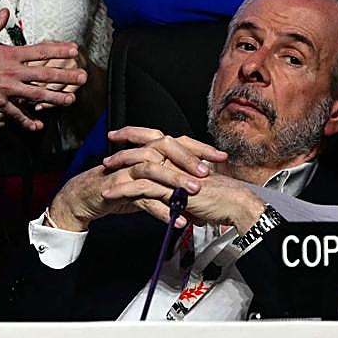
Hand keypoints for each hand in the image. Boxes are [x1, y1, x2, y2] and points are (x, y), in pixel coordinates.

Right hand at [0, 9, 87, 130]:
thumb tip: (4, 13)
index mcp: (8, 54)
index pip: (39, 51)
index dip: (59, 50)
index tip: (73, 49)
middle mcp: (11, 72)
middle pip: (44, 73)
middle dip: (66, 75)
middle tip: (81, 77)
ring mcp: (6, 89)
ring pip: (36, 94)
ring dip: (55, 97)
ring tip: (70, 99)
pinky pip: (16, 114)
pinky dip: (27, 120)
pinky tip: (38, 125)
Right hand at [45, 127, 226, 231]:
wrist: (86, 197)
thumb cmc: (119, 187)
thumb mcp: (149, 182)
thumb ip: (170, 182)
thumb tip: (196, 189)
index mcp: (149, 151)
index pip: (178, 142)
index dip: (200, 148)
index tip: (221, 156)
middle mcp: (139, 156)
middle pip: (166, 149)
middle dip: (188, 160)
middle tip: (207, 173)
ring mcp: (128, 170)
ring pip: (154, 170)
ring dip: (175, 182)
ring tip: (193, 195)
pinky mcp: (120, 188)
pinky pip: (143, 198)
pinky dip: (160, 210)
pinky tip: (176, 221)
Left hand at [99, 127, 262, 231]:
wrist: (235, 203)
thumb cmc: (223, 196)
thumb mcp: (199, 186)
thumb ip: (184, 185)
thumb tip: (177, 192)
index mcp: (184, 154)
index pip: (157, 137)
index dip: (137, 134)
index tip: (121, 134)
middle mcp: (178, 158)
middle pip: (145, 145)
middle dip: (123, 147)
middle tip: (107, 153)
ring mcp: (174, 171)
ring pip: (139, 165)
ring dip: (118, 170)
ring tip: (102, 175)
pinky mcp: (171, 188)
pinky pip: (141, 187)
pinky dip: (122, 189)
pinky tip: (110, 194)